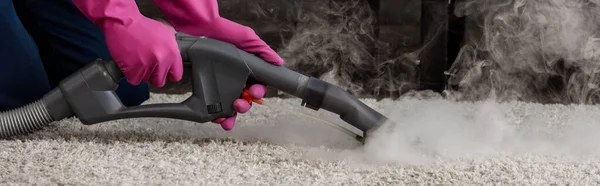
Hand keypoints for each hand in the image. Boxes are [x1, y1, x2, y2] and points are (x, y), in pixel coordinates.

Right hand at [72, 0, 182, 86]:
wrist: (123, 21)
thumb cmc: (142, 26)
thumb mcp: (165, 33)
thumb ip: (172, 48)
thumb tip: (174, 60)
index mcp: (172, 52)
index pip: (176, 75)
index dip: (169, 74)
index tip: (164, 73)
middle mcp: (162, 60)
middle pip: (160, 81)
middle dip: (154, 76)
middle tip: (148, 66)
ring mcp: (147, 65)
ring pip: (146, 80)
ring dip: (141, 73)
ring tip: (137, 60)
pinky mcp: (132, 69)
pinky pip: (134, 80)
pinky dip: (131, 74)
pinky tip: (130, 64)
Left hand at [154, 0, 283, 129]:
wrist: (201, 27)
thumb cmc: (224, 32)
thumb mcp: (246, 38)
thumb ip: (262, 50)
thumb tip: (278, 62)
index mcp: (247, 70)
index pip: (257, 87)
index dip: (257, 92)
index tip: (254, 92)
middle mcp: (236, 80)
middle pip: (245, 100)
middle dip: (244, 106)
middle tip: (239, 104)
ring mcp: (222, 85)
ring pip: (229, 107)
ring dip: (230, 116)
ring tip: (226, 119)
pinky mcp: (208, 88)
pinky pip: (213, 106)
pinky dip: (215, 115)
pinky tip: (214, 118)